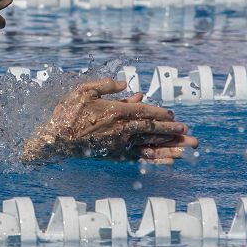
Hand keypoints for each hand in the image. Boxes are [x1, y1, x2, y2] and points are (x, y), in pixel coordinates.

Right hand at [20, 78, 198, 163]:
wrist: (55, 138)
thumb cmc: (68, 112)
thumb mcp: (85, 90)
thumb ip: (107, 86)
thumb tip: (126, 84)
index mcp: (115, 111)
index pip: (145, 112)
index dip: (161, 114)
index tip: (174, 116)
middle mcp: (121, 129)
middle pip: (153, 129)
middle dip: (173, 132)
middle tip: (190, 134)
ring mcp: (119, 144)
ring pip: (151, 145)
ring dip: (171, 147)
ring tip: (188, 149)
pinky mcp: (115, 155)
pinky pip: (140, 158)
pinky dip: (156, 159)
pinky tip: (169, 161)